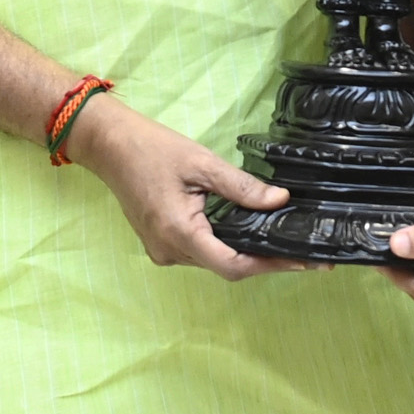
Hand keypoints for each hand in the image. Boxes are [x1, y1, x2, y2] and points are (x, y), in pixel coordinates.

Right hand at [66, 96, 315, 279]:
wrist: (110, 146)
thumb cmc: (152, 149)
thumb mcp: (202, 162)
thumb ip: (242, 186)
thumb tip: (280, 201)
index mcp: (179, 233)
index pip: (234, 265)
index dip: (271, 266)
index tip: (303, 262)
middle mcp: (169, 252)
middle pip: (227, 267)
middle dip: (265, 260)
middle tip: (303, 251)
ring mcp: (162, 251)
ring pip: (213, 261)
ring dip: (245, 253)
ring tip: (281, 241)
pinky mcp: (160, 244)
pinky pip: (199, 253)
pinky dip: (225, 245)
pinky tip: (247, 233)